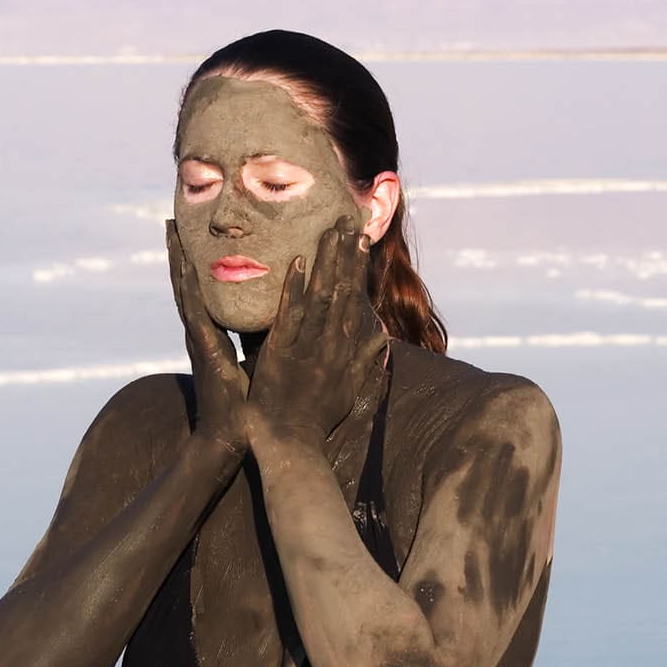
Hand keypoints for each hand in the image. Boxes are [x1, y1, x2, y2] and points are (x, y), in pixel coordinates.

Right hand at [167, 220, 249, 456]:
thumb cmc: (251, 402)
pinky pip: (195, 309)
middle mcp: (203, 330)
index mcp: (216, 331)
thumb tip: (285, 309)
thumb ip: (265, 331)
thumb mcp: (262, 356)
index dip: (199, 260)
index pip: (206, 288)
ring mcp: (199, 337)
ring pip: (185, 288)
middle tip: (173, 217)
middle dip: (181, 250)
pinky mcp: (204, 347)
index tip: (194, 232)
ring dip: (178, 258)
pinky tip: (185, 263)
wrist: (238, 435)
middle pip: (190, 281)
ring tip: (170, 229)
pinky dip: (189, 285)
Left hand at [246, 216, 388, 447]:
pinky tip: (298, 263)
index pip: (352, 300)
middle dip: (345, 255)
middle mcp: (330, 344)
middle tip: (348, 219)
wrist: (292, 446)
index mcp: (343, 350)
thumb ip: (365, 360)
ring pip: (320, 297)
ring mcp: (308, 347)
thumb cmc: (316, 421)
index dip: (356, 268)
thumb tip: (383, 338)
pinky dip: (295, 290)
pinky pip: (290, 317)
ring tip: (331, 231)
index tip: (360, 238)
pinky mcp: (282, 354)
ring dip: (326, 262)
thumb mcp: (349, 390)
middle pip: (340, 292)